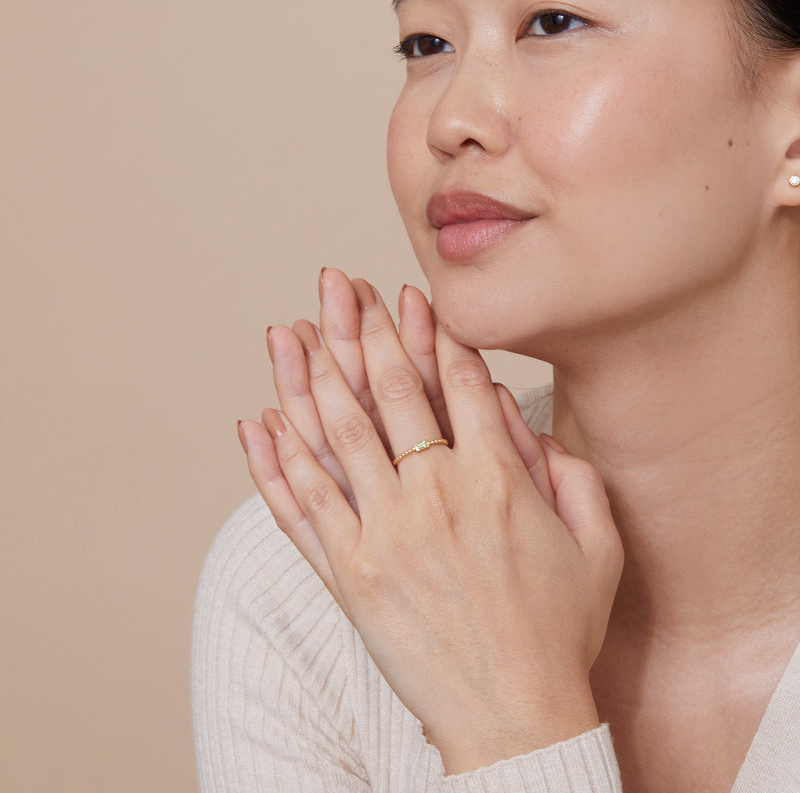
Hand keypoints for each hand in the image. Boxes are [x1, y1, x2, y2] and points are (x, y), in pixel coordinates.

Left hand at [239, 272, 622, 773]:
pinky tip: (256, 424)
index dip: (431, 331)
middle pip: (388, 393)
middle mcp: (433, 497)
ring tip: (287, 332)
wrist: (514, 717)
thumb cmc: (558, 632)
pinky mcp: (348, 576)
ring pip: (334, 437)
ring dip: (306, 378)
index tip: (409, 295)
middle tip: (337, 284)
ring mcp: (383, 535)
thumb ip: (570, 473)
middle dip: (362, 329)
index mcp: (496, 482)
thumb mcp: (597, 546)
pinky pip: (300, 509)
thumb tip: (521, 419)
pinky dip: (274, 464)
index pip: (457, 383)